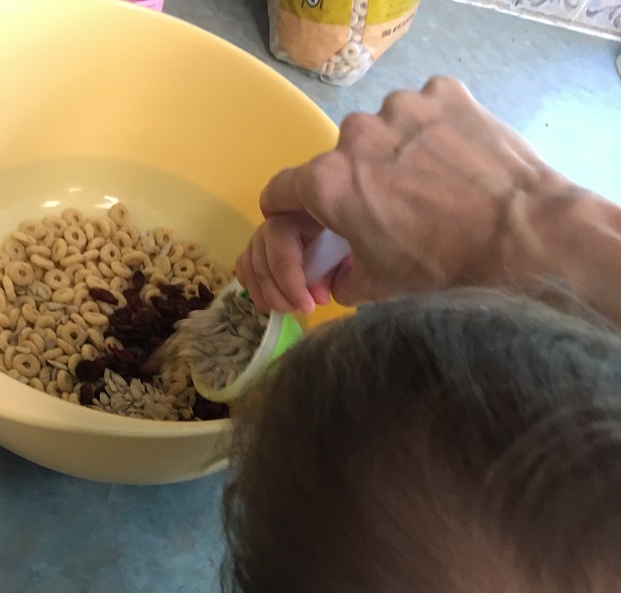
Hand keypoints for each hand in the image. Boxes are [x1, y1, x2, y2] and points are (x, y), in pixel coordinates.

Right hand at [236, 77, 568, 312]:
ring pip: (382, 133)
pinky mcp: (444, 94)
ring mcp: (402, 107)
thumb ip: (340, 278)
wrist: (522, 238)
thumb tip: (337, 275)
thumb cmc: (443, 269)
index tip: (299, 219)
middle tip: (387, 217)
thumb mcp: (376, 288)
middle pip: (338, 162)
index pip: (280, 190)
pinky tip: (453, 165)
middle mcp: (355, 135)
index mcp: (327, 183)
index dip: (285, 211)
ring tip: (430, 191)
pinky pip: (423, 112)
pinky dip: (430, 135)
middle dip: (353, 189)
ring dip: (393, 159)